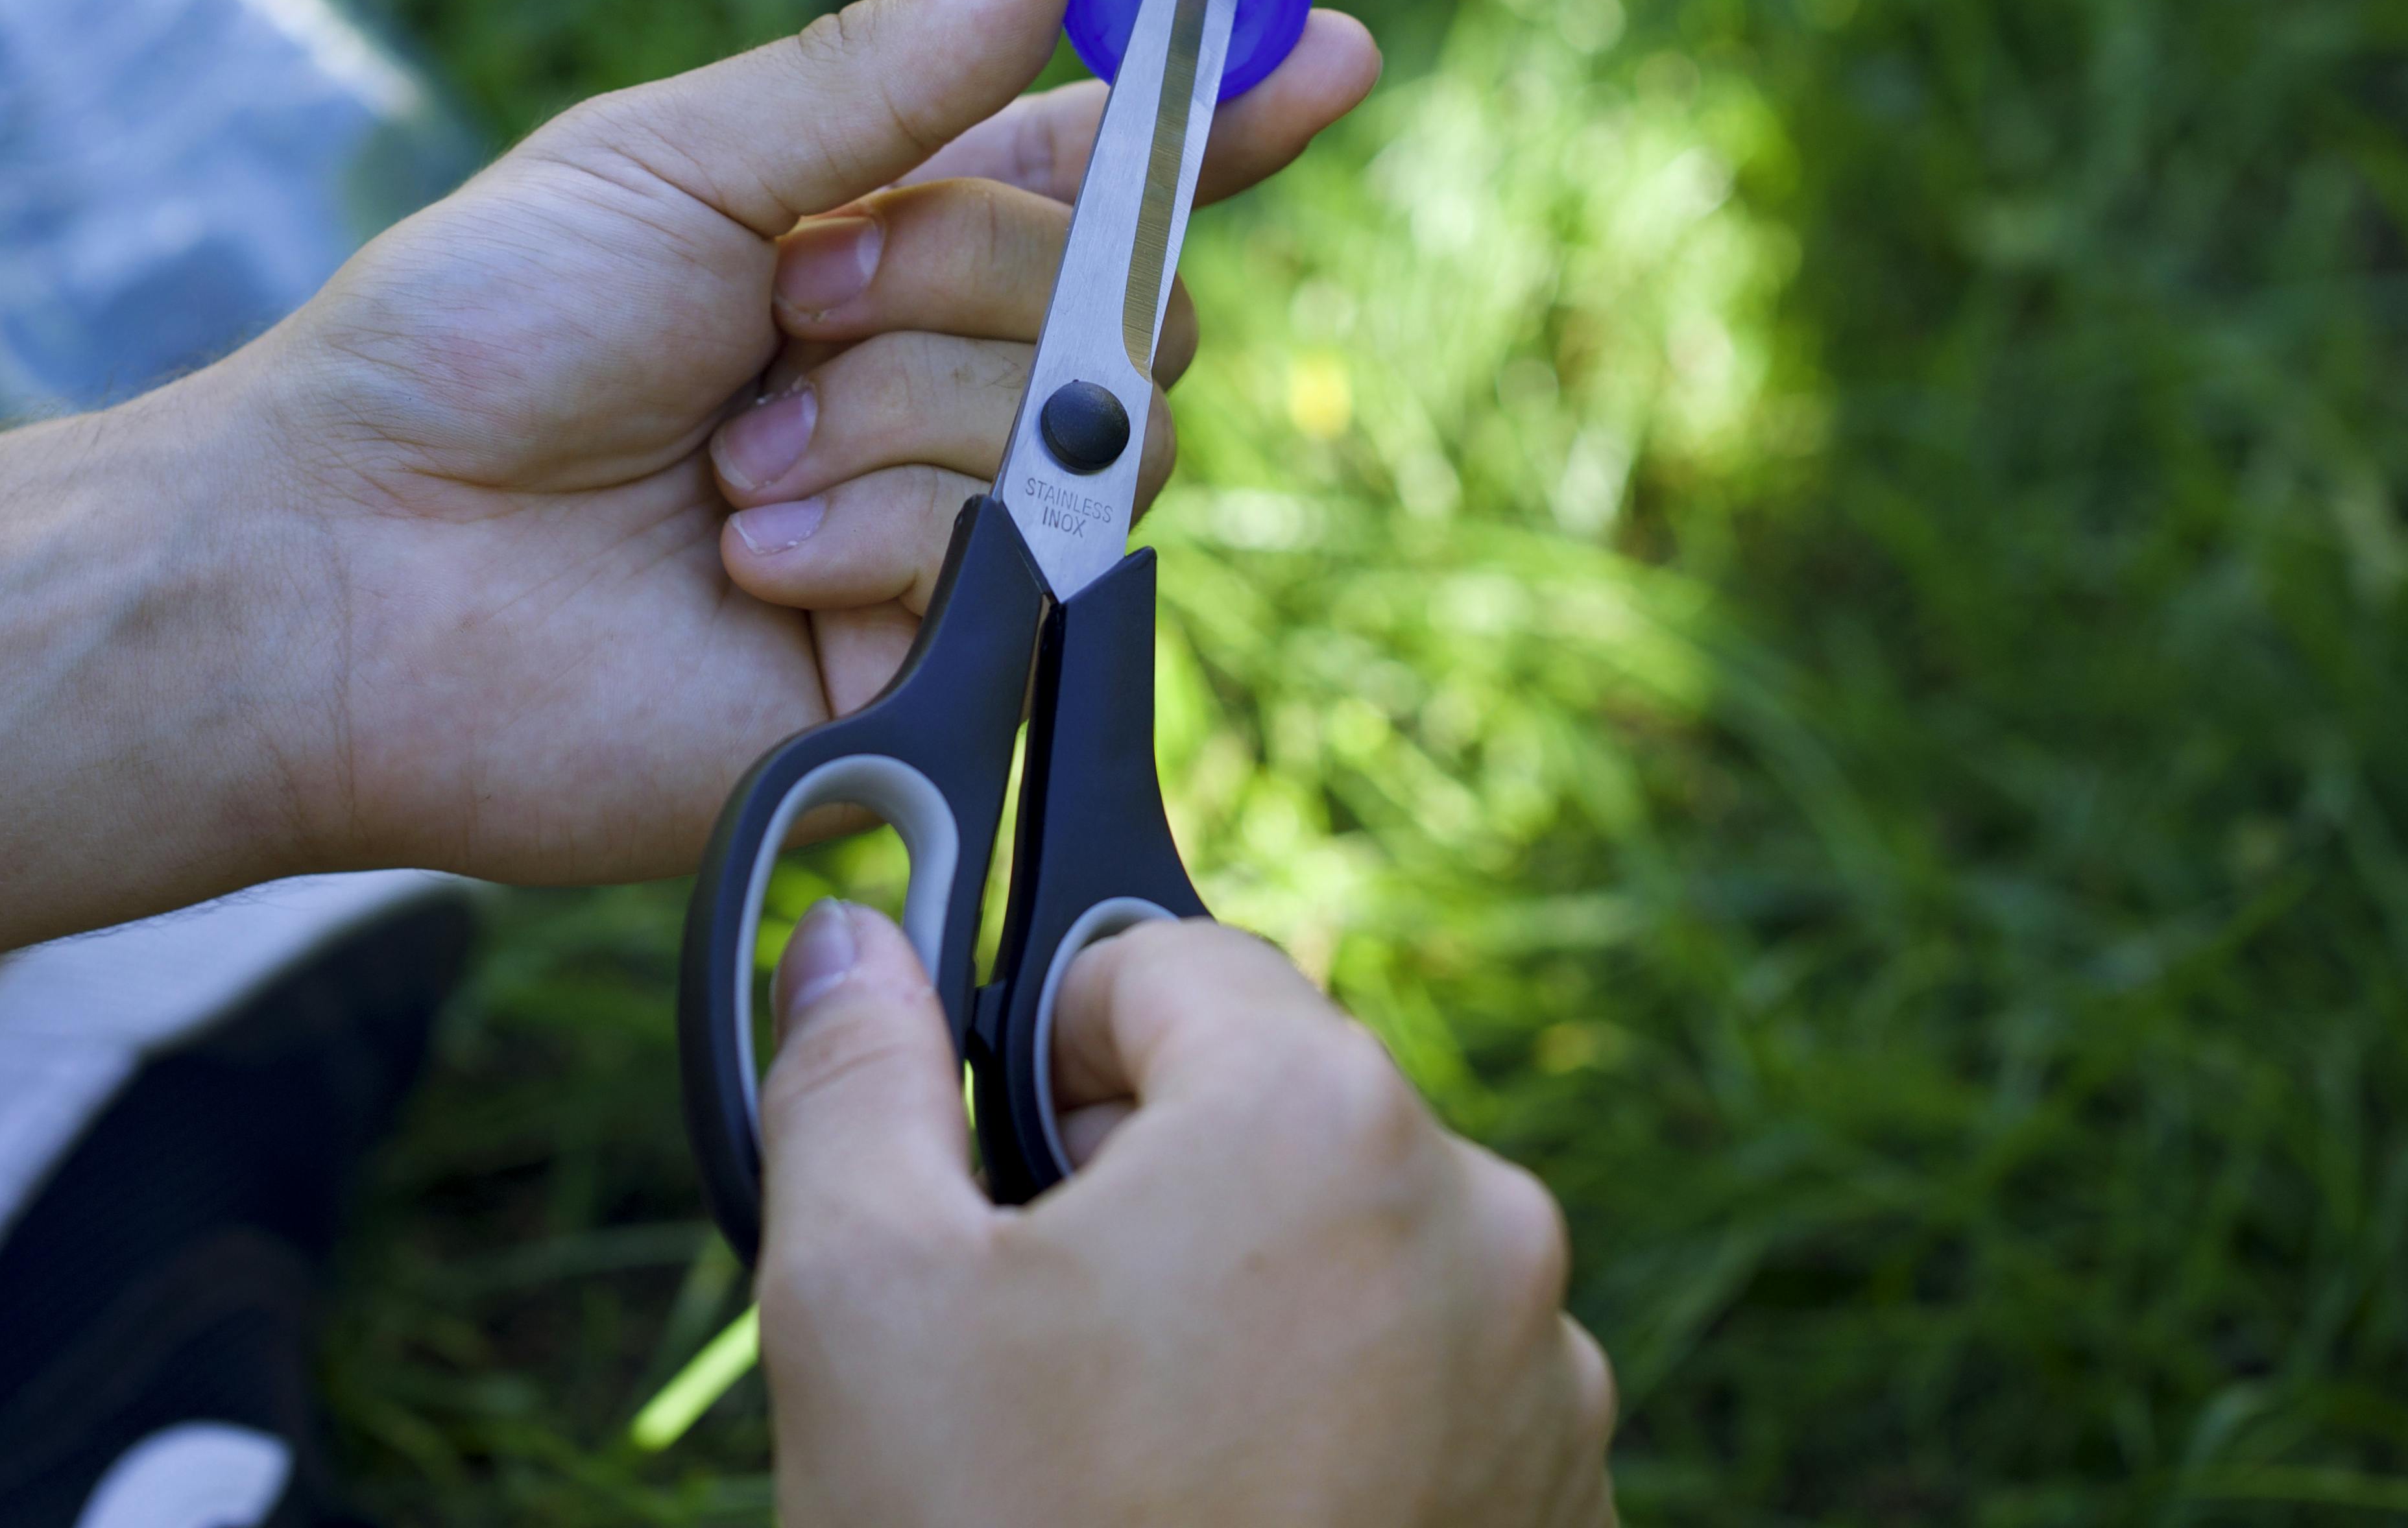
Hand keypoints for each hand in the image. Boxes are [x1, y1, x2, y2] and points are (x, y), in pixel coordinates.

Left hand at [239, 0, 1377, 882]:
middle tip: (793, 299)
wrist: (354, 572)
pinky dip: (867, 536)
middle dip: (962, 271)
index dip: (1229, 111)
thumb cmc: (477, 342)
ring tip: (728, 462)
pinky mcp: (933, 669)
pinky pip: (1008, 563)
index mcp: (889, 241)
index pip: (1112, 171)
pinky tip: (745, 561)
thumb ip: (892, 69)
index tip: (1327, 40)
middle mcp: (943, 383)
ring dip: (890, 413)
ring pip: (1081, 430)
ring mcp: (948, 534)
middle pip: (1128, 296)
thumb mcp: (678, 159)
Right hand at [754, 905, 1618, 1527]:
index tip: (991, 1162)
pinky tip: (1217, 1516)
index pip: (1166, 962)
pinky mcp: (1556, 1511)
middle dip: (1145, 1179)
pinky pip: (1422, 1382)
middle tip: (1036, 1335)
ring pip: (1345, 1249)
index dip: (1047, 1044)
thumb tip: (851, 937)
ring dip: (1239, 1301)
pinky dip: (1326, 1414)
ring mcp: (1541, 1384)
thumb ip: (853, 1071)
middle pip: (1268, 1105)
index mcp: (1324, 1120)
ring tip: (1122, 1452)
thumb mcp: (862, 1294)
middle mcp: (1481, 1223)